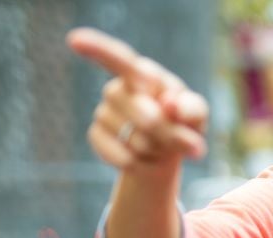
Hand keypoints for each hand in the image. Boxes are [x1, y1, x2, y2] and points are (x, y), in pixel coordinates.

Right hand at [67, 27, 207, 171]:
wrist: (166, 149)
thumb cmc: (183, 122)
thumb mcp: (197, 115)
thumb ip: (192, 108)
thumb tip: (171, 105)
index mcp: (143, 74)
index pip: (119, 59)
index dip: (98, 49)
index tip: (75, 40)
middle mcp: (118, 89)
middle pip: (144, 115)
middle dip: (170, 133)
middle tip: (189, 142)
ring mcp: (104, 112)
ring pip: (135, 140)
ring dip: (158, 150)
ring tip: (162, 144)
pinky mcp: (96, 136)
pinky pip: (122, 157)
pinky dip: (141, 163)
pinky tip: (146, 156)